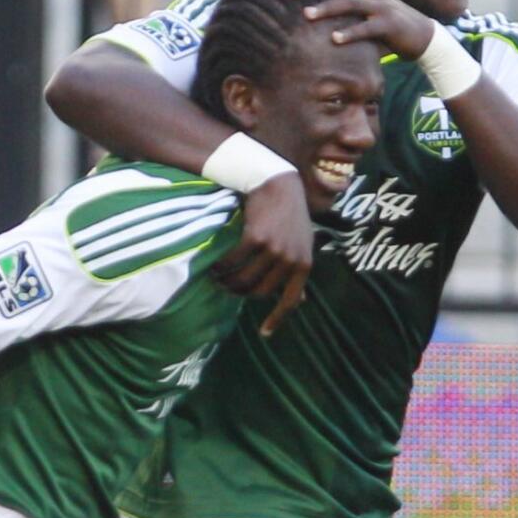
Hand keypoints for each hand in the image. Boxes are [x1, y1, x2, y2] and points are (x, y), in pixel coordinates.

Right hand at [212, 171, 310, 335]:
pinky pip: (233, 260)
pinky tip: (214, 265)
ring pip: (243, 278)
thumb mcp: (301, 243)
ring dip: (226, 281)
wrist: (278, 183)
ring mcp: (274, 249)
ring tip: (217, 278)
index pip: (291, 300)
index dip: (276, 319)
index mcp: (304, 265)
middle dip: (239, 293)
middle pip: (258, 291)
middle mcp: (291, 260)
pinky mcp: (257, 238)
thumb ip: (298, 271)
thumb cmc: (289, 215)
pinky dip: (221, 265)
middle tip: (225, 288)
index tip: (264, 334)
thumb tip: (304, 301)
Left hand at [282, 0, 434, 59]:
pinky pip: (367, 28)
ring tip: (306, 15)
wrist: (423, 37)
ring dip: (327, 8)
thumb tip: (308, 10)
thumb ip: (340, 7)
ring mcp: (380, 7)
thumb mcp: (361, 12)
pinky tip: (334, 39)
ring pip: (350, 2)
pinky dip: (350, 33)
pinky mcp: (389, 25)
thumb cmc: (384, 26)